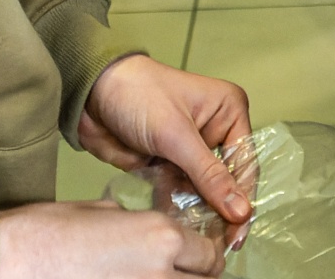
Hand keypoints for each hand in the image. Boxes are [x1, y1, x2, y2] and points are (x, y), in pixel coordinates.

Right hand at [0, 199, 222, 277]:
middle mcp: (160, 273)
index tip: (196, 257)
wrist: (11, 260)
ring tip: (157, 277)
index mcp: (161, 237)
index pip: (209, 255)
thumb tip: (141, 232)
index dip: (204, 255)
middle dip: (197, 275)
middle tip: (182, 271)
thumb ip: (134, 222)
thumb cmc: (47, 233)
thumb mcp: (100, 211)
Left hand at [79, 56, 252, 225]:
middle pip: (226, 181)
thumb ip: (209, 175)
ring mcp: (189, 150)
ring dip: (198, 212)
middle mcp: (214, 131)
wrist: (90, 92)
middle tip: (220, 242)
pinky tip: (176, 226)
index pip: (244, 163)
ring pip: (202, 191)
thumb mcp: (176, 135)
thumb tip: (240, 210)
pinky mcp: (168, 164)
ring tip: (198, 238)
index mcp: (228, 112)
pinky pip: (179, 194)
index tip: (237, 230)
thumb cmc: (137, 92)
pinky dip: (177, 209)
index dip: (243, 198)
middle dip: (221, 209)